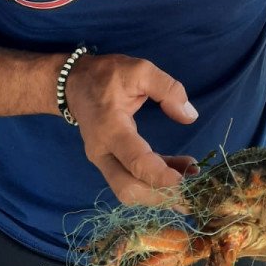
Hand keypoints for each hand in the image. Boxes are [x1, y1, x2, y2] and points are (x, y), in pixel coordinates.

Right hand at [63, 53, 198, 205]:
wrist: (74, 83)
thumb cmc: (106, 75)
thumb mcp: (139, 70)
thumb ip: (167, 88)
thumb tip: (189, 115)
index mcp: (110, 128)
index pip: (135, 162)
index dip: (160, 176)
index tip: (184, 176)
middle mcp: (103, 151)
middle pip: (129, 189)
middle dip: (161, 195)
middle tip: (191, 188)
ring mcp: (103, 160)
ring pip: (129, 190)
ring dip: (160, 192)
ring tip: (191, 177)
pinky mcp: (109, 162)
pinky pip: (131, 180)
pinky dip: (155, 182)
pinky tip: (180, 172)